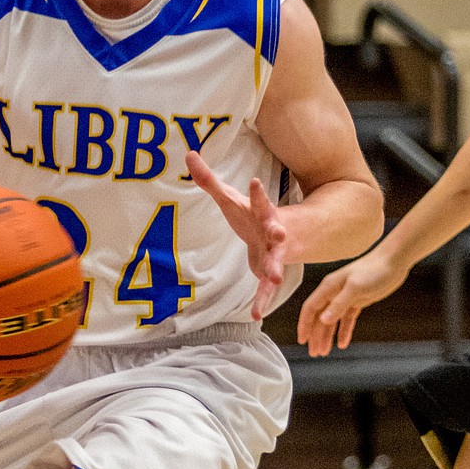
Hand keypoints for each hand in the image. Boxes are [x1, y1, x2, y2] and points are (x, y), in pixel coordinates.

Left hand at [186, 151, 288, 319]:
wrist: (278, 237)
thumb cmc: (249, 215)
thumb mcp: (229, 198)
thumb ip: (208, 179)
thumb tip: (189, 154)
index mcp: (261, 212)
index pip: (258, 199)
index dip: (256, 192)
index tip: (254, 182)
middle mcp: (273, 232)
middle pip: (277, 230)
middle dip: (278, 231)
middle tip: (280, 233)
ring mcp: (274, 254)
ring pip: (276, 262)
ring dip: (275, 269)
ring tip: (274, 278)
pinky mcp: (270, 272)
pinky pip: (266, 289)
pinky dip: (262, 301)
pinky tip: (257, 314)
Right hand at [297, 247, 408, 356]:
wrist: (394, 261)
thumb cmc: (375, 270)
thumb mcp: (356, 287)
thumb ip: (339, 303)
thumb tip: (323, 320)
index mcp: (329, 287)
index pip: (310, 309)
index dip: (304, 325)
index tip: (302, 341)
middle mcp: (334, 293)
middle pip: (319, 318)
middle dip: (315, 336)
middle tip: (314, 354)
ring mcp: (346, 297)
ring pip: (332, 321)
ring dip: (327, 336)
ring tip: (324, 352)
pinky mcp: (358, 301)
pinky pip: (347, 319)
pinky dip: (343, 331)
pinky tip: (342, 343)